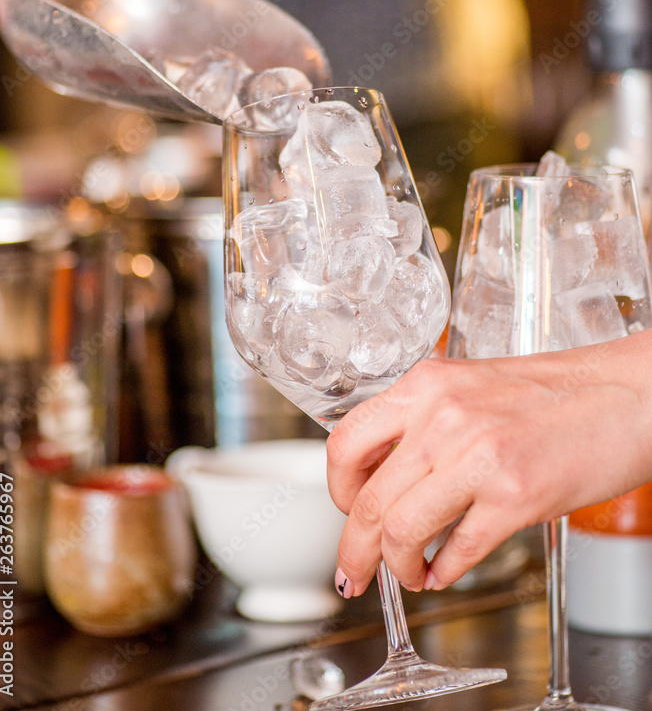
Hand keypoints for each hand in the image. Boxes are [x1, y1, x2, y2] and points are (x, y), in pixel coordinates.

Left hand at [326, 331, 651, 594]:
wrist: (625, 396)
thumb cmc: (555, 393)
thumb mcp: (470, 386)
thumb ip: (423, 422)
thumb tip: (385, 479)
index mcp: (427, 384)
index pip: (345, 443)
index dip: (335, 491)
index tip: (344, 511)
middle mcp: (443, 417)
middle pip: (367, 501)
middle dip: (354, 550)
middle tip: (353, 571)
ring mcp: (478, 457)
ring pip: (402, 531)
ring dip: (397, 568)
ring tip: (408, 574)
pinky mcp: (515, 497)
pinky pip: (457, 552)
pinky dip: (442, 574)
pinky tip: (444, 573)